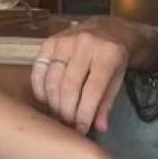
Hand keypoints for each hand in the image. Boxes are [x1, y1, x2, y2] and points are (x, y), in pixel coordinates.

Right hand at [31, 17, 129, 134]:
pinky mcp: (50, 41)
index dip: (84, 112)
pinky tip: (47, 101)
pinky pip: (39, 70)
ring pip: (53, 80)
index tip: (81, 129)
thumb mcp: (118, 79)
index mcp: (108, 55)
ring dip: (54, 103)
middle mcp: (85, 45)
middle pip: (70, 86)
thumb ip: (107, 103)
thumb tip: (99, 127)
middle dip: (67, 111)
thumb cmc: (114, 59)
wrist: (107, 29)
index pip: (93, 89)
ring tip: (59, 116)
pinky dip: (41, 89)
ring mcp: (65, 41)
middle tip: (68, 125)